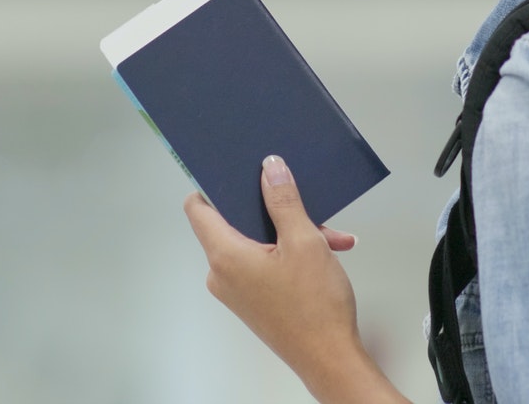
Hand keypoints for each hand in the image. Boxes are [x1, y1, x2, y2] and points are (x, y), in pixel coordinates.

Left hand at [183, 156, 405, 402]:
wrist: (330, 359)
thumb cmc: (315, 307)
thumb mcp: (304, 240)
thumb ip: (283, 200)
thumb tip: (269, 169)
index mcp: (225, 256)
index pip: (198, 209)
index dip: (213, 185)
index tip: (235, 170)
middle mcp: (222, 274)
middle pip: (235, 223)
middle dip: (273, 210)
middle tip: (304, 204)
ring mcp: (237, 290)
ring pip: (257, 243)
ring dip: (291, 233)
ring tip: (328, 236)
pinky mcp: (253, 300)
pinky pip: (264, 263)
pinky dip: (290, 254)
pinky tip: (326, 251)